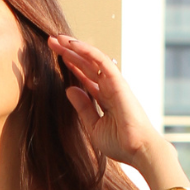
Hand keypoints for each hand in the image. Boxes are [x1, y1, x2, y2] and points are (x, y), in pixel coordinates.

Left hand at [48, 35, 189, 189]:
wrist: (138, 150)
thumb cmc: (121, 143)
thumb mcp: (93, 126)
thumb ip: (83, 107)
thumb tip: (69, 89)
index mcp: (104, 98)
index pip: (85, 76)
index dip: (71, 65)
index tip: (55, 56)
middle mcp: (109, 87)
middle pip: (86, 64)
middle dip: (68, 52)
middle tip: (51, 41)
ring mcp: (114, 83)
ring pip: (91, 59)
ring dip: (74, 47)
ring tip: (57, 38)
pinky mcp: (117, 81)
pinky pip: (100, 61)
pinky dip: (87, 51)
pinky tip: (72, 44)